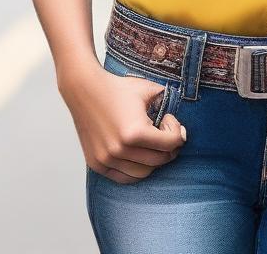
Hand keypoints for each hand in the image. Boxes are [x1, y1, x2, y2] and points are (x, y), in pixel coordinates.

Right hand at [59, 61, 186, 183]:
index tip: (170, 120)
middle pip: (159, 160)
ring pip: (143, 173)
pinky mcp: (97, 164)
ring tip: (151, 143)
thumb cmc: (116, 87)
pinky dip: (136, 170)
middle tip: (166, 133)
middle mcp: (120, 150)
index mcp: (135, 132)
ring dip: (153, 161)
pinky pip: (124, 178)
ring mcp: (107, 159)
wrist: (84, 89)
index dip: (177, 132)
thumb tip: (182, 127)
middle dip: (169, 147)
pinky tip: (138, 154)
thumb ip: (167, 103)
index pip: (170, 144)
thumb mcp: (147, 89)